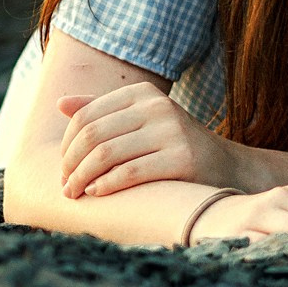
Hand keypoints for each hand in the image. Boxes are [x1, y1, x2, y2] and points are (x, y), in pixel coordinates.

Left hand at [58, 84, 263, 198]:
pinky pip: (129, 173)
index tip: (63, 167)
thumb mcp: (141, 121)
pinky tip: (97, 193)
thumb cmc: (173, 145)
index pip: (85, 116)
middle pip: (93, 135)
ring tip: (75, 193)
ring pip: (106, 154)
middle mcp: (159, 106)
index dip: (66, 144)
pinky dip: (106, 185)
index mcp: (144, 93)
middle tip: (65, 186)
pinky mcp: (183, 158)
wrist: (226, 166)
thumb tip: (61, 103)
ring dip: (82, 178)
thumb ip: (103, 111)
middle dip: (70, 164)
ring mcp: (173, 130)